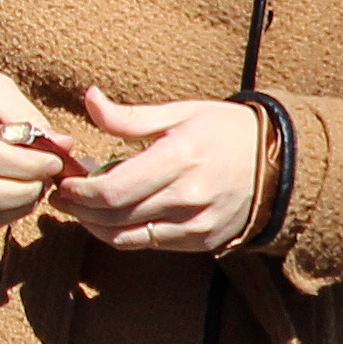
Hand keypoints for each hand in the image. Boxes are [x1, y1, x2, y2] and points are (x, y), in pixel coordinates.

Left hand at [50, 90, 261, 255]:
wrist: (280, 162)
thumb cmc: (226, 130)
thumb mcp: (180, 113)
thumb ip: (129, 117)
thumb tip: (89, 99)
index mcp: (179, 158)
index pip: (114, 189)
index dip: (80, 191)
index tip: (64, 181)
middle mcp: (188, 196)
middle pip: (115, 216)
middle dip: (80, 208)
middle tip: (63, 194)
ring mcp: (197, 223)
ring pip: (128, 238)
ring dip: (96, 225)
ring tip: (81, 208)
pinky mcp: (202, 241)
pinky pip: (150, 244)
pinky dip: (124, 234)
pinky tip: (113, 218)